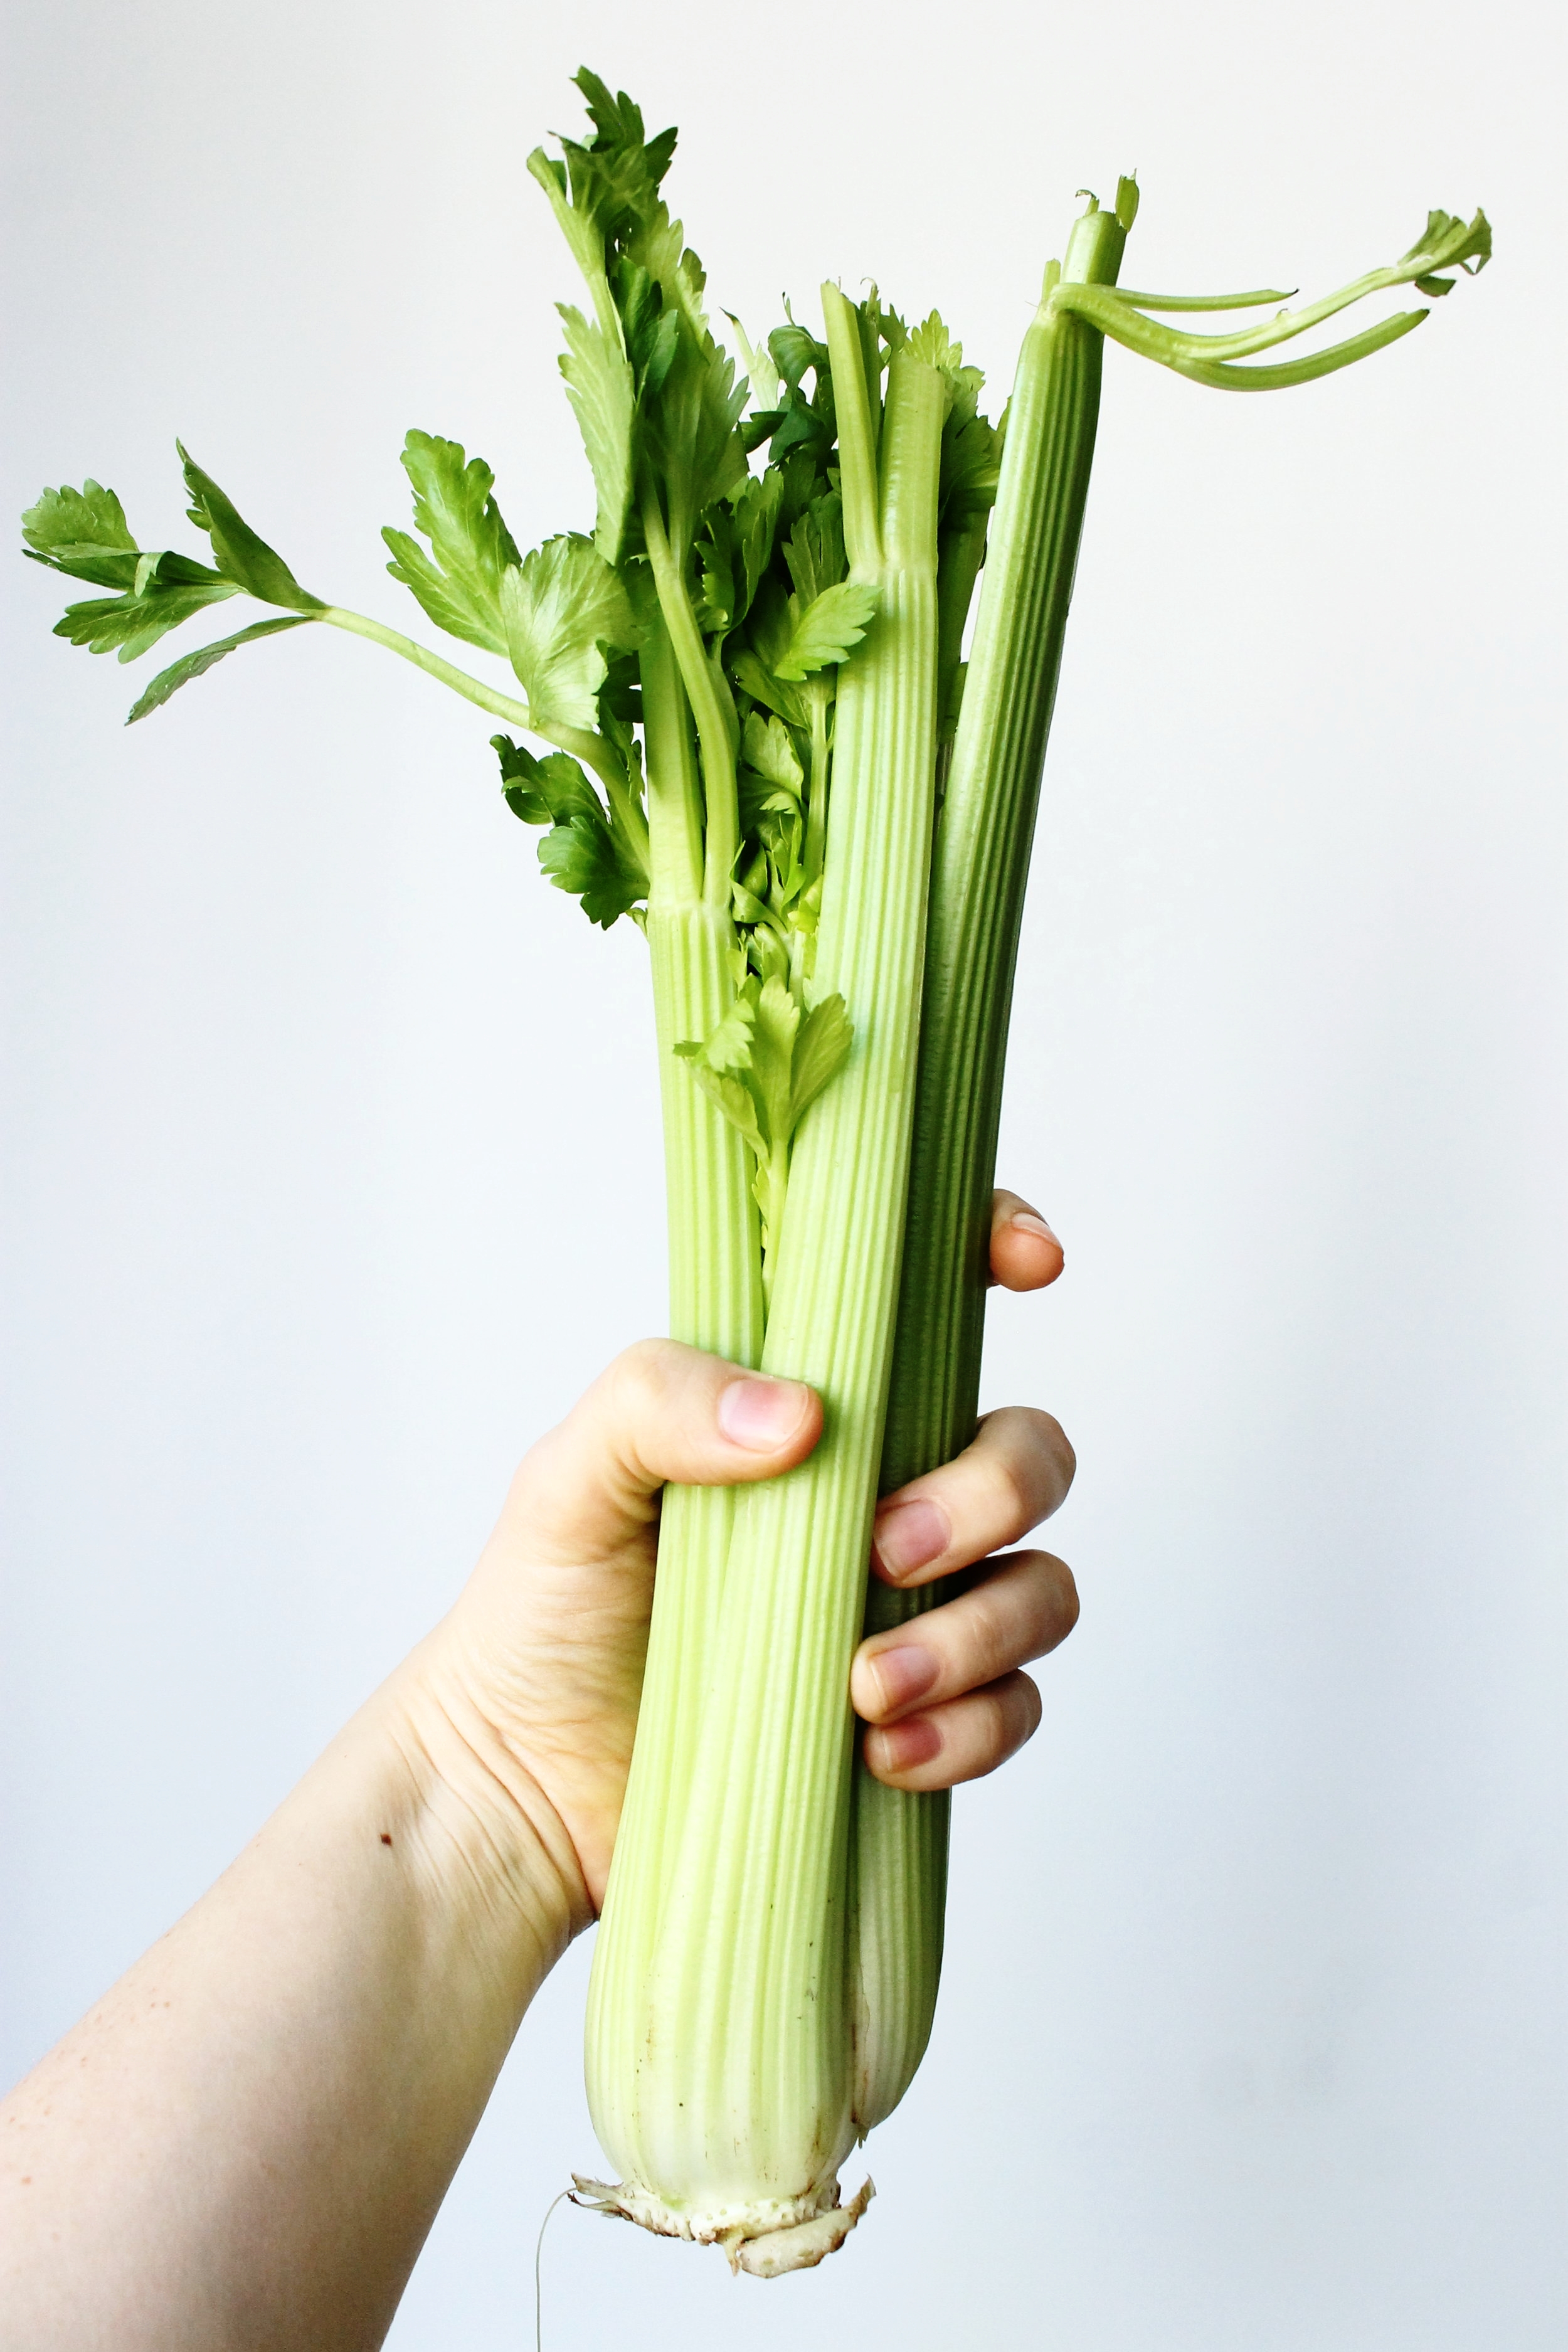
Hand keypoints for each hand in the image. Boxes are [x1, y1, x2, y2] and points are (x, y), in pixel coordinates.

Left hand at [408, 1190, 1075, 1923]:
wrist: (524, 1793)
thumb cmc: (542, 1614)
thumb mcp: (567, 1479)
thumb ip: (657, 1402)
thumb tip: (800, 1414)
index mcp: (809, 1409)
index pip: (931, 1301)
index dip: (1000, 1247)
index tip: (1031, 1264)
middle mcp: (879, 1495)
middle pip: (1029, 1452)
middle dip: (991, 1494)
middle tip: (884, 1553)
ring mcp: (910, 1609)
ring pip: (1040, 1588)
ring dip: (980, 1633)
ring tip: (867, 1685)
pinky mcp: (920, 1717)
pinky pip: (1012, 1710)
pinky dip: (969, 1728)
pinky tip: (876, 1749)